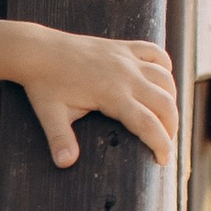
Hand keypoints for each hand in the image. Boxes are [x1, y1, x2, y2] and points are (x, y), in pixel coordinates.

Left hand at [16, 27, 179, 168]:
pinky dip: (165, 67)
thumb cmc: (44, 84)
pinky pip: (155, 53)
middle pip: (165, 103)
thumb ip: (60, 139)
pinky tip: (163, 82)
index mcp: (112, 94)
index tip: (164, 160)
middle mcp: (126, 75)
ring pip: (165, 79)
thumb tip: (65, 163)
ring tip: (165, 119)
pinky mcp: (123, 47)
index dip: (161, 144)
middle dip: (171, 127)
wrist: (38, 50)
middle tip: (166, 144)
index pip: (148, 123)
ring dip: (170, 100)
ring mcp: (127, 58)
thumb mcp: (50, 114)